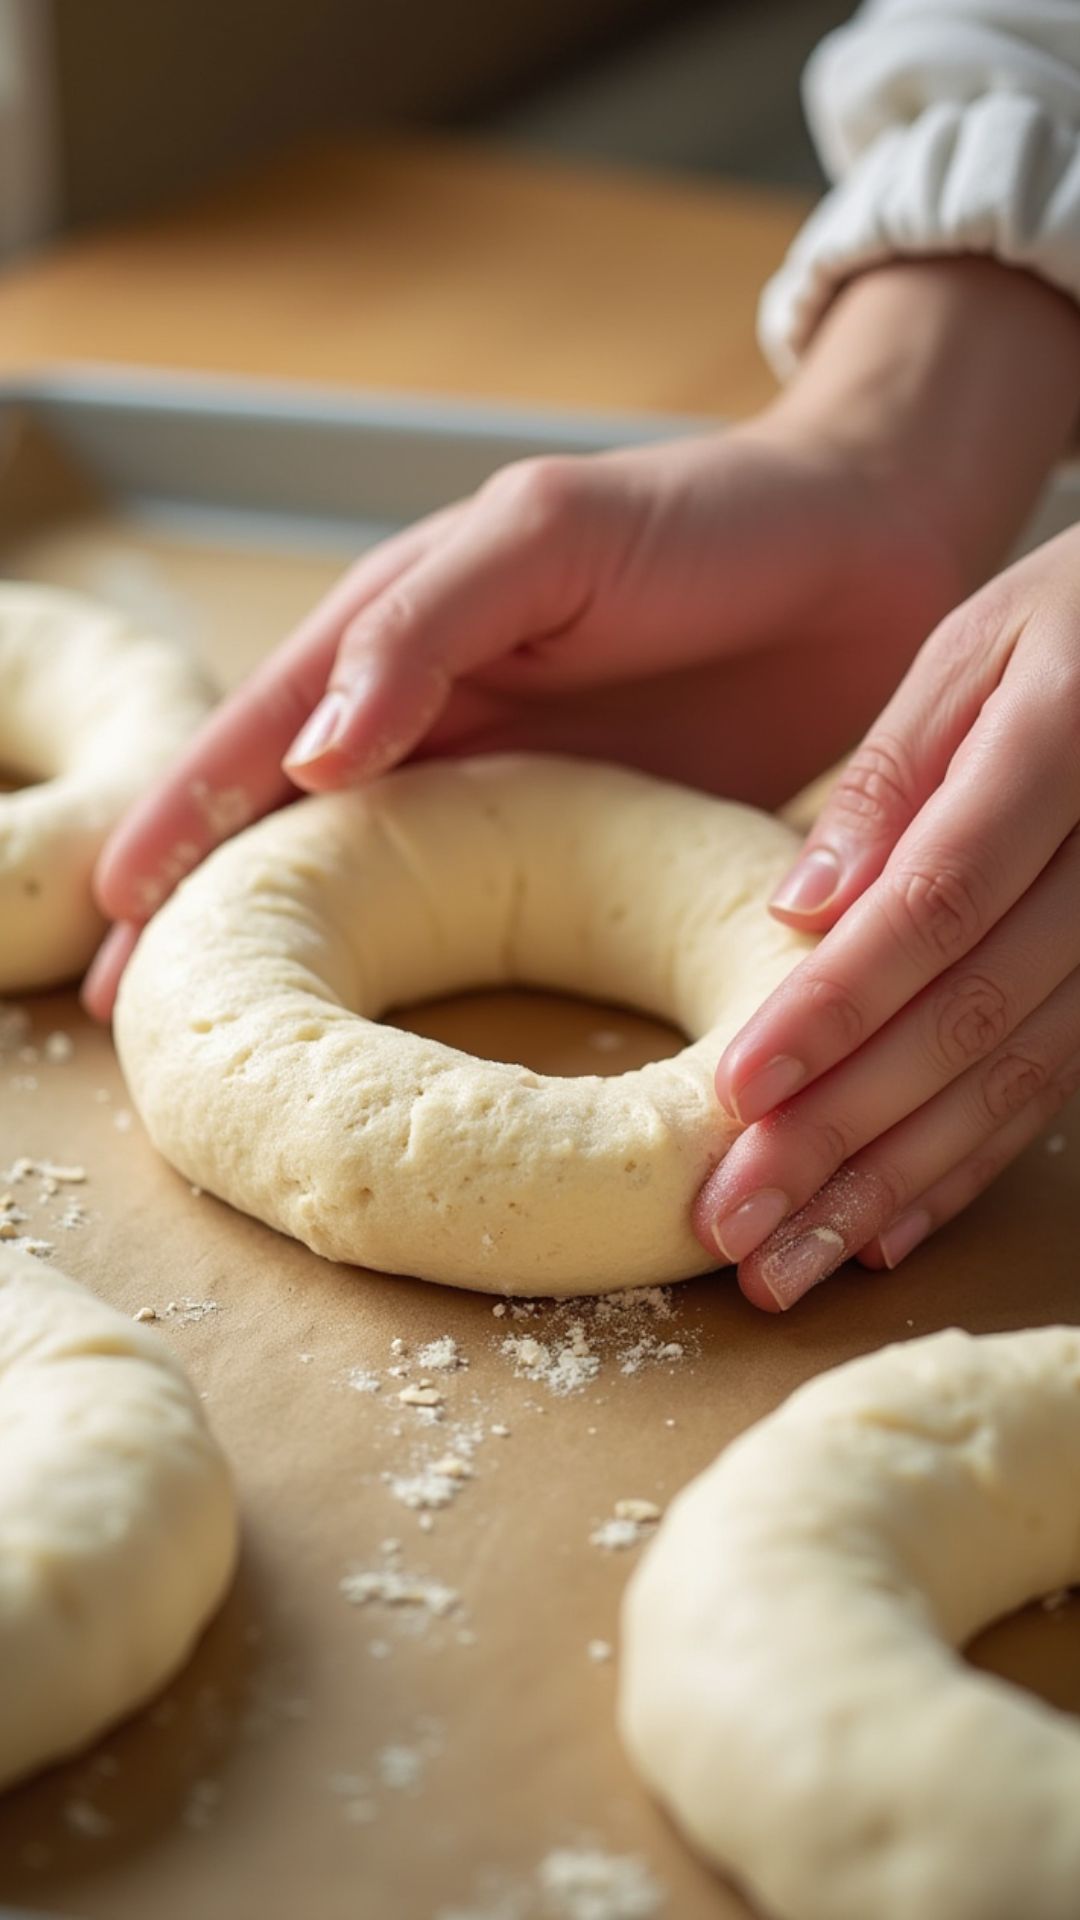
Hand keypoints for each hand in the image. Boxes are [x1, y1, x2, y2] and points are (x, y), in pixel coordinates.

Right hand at [84, 382, 969, 1016]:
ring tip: (237, 1047)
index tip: (113, 921)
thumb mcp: (543, 538)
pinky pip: (492, 921)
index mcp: (402, 640)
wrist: (869, 547)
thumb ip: (419, 629)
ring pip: (379, 887)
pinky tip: (398, 1038)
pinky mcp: (591, 847)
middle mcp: (437, 723)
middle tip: (135, 1016)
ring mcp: (510, 793)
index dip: (180, 825)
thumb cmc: (702, 515)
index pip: (259, 741)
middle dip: (208, 914)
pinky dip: (432, 979)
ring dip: (301, 959)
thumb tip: (307, 757)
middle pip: (293, 830)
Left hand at [696, 518, 1079, 1309]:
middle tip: (732, 1222)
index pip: (944, 902)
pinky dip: (964, 1172)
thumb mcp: (975, 647)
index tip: (739, 1087)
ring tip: (784, 1266)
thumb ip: (892, 775)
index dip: (841, 1005)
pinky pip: (1054, 1090)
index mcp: (1073, 746)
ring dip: (891, 1185)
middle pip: (973, 1018)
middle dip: (843, 1133)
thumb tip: (803, 908)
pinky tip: (885, 1235)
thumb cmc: (1069, 623)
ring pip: (1015, 1081)